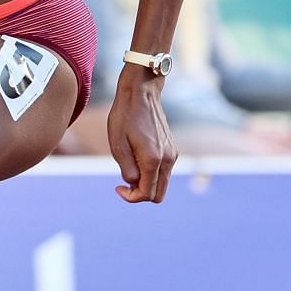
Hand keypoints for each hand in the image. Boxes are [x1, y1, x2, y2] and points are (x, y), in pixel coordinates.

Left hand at [108, 68, 176, 203]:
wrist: (141, 92)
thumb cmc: (125, 116)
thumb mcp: (118, 145)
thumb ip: (127, 170)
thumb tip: (135, 184)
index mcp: (153, 160)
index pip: (147, 194)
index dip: (131, 197)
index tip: (118, 187)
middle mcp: (167, 159)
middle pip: (159, 195)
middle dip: (140, 194)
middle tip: (124, 182)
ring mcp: (172, 154)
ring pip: (162, 184)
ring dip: (146, 183)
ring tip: (129, 167)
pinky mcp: (172, 148)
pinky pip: (163, 171)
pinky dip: (151, 173)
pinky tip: (137, 158)